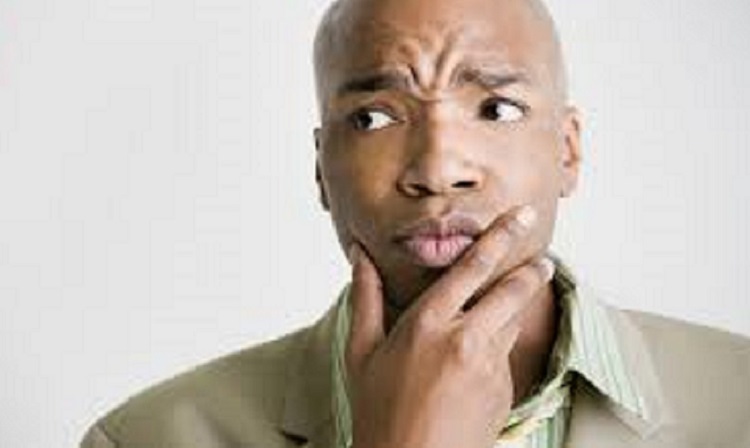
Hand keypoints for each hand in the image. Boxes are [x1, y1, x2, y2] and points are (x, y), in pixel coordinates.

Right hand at [346, 205, 554, 447]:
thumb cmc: (378, 411)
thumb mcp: (362, 352)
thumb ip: (366, 297)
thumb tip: (360, 257)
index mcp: (427, 323)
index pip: (472, 267)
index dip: (500, 237)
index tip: (520, 218)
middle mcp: (464, 339)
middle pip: (511, 291)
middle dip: (532, 270)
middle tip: (544, 258)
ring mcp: (489, 366)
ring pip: (512, 323)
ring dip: (512, 311)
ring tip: (500, 313)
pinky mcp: (504, 390)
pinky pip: (506, 359)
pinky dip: (495, 352)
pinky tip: (471, 368)